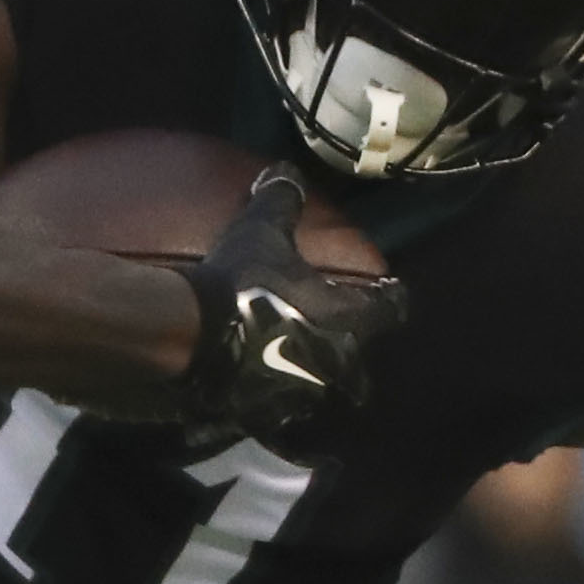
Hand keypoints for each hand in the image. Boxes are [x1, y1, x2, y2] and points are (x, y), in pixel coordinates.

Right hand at [182, 167, 406, 456]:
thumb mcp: (262, 232)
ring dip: (315, 373)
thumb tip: (287, 171)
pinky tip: (262, 385)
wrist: (193, 335)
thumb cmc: (243, 281)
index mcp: (346, 319)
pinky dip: (276, 395)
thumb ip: (281, 201)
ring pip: (322, 386)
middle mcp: (335, 362)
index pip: (390, 309)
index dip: (391, 298)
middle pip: (359, 358)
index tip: (391, 292)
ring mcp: (303, 392)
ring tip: (299, 359)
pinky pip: (281, 407)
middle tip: (337, 329)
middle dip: (351, 345)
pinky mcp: (268, 413)